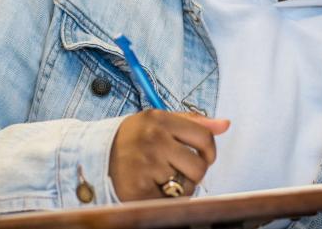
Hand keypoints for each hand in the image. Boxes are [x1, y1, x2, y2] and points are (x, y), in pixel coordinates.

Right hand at [109, 109, 229, 200]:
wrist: (96, 156)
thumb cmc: (133, 139)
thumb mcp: (158, 121)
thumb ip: (192, 122)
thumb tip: (225, 124)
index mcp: (159, 119)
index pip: (204, 136)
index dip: (208, 150)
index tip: (199, 155)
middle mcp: (153, 139)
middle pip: (199, 166)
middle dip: (192, 172)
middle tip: (175, 168)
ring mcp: (147, 164)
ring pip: (187, 186)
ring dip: (180, 187)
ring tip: (161, 177)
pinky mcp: (141, 189)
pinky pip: (172, 202)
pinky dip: (166, 199)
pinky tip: (152, 186)